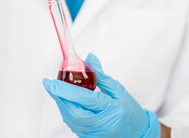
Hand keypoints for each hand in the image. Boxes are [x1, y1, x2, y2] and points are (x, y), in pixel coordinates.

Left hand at [43, 54, 160, 137]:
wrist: (138, 133)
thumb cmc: (130, 111)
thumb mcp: (118, 90)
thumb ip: (101, 75)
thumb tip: (89, 58)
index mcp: (112, 110)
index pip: (85, 99)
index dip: (66, 90)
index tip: (52, 82)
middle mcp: (102, 124)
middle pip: (73, 112)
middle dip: (59, 97)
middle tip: (50, 85)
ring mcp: (94, 134)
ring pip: (70, 120)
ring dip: (61, 104)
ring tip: (56, 90)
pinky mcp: (89, 137)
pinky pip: (73, 124)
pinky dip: (67, 112)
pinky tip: (65, 102)